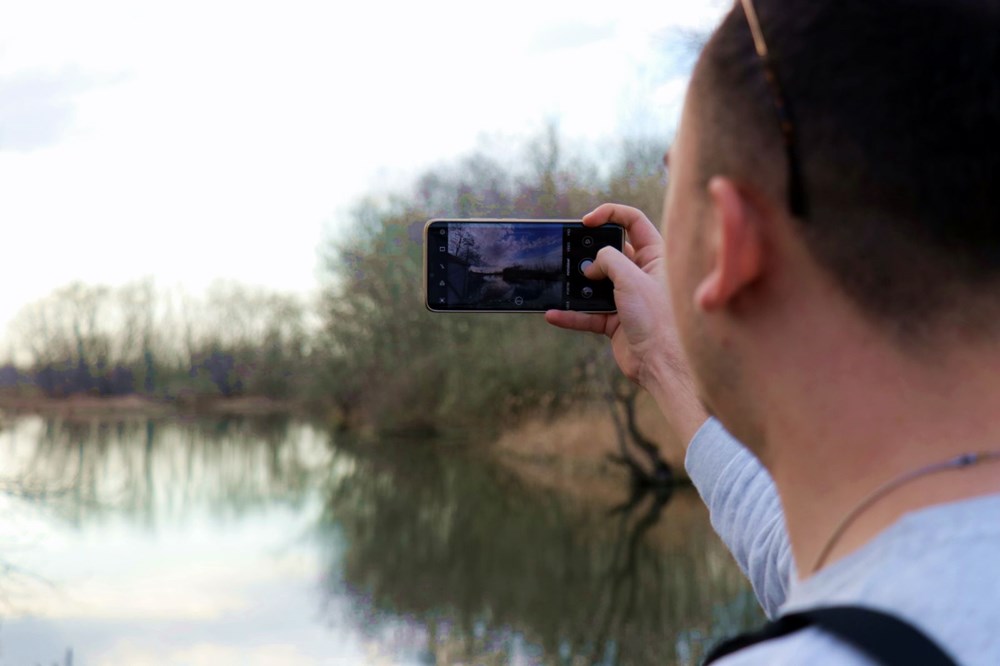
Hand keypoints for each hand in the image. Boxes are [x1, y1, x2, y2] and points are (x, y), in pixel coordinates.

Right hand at [546, 204, 705, 441]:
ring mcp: (628, 298)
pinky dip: (571, 315)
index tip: (587, 222)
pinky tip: (554, 314)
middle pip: (610, 253)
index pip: (633, 222)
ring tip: (559, 284)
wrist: (662, 365)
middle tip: (572, 255)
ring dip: (576, 286)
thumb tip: (590, 265)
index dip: (610, 215)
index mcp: (656, 256)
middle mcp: (642, 274)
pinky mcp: (616, 322)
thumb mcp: (631, 278)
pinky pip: (588, 314)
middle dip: (589, 254)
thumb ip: (608, 260)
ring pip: (596, 285)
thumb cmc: (658, 317)